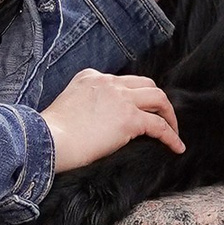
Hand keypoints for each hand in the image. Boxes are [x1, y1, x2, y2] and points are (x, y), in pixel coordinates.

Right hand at [44, 69, 183, 175]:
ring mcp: (120, 98)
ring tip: (173, 131)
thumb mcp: (68, 106)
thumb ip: (86, 106)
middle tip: (161, 118)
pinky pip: (159, 125)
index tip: (137, 111)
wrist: (47, 141)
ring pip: (158, 98)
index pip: (121, 82)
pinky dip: (171, 136)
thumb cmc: (50, 134)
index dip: (133, 97)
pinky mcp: (129, 119)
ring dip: (169, 115)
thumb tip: (100, 123)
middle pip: (145, 84)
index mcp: (90, 77)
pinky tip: (176, 147)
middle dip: (156, 100)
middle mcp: (107, 82)